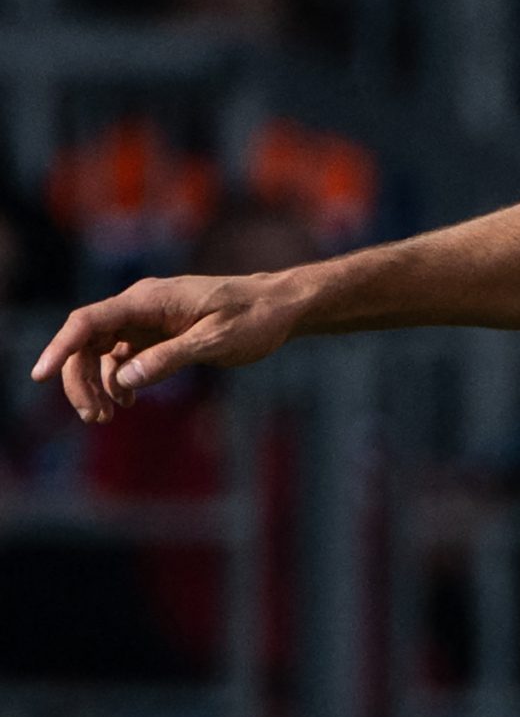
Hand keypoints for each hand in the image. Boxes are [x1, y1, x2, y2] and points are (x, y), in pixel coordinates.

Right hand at [30, 272, 308, 423]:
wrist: (281, 307)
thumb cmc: (255, 317)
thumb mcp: (216, 340)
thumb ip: (170, 358)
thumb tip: (124, 379)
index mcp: (150, 299)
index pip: (89, 321)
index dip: (60, 348)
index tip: (41, 376)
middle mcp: (141, 306)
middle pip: (87, 341)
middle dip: (81, 379)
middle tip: (95, 417)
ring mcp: (147, 320)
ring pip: (101, 352)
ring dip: (97, 384)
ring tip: (108, 416)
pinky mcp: (158, 334)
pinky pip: (122, 357)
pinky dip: (118, 380)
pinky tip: (126, 402)